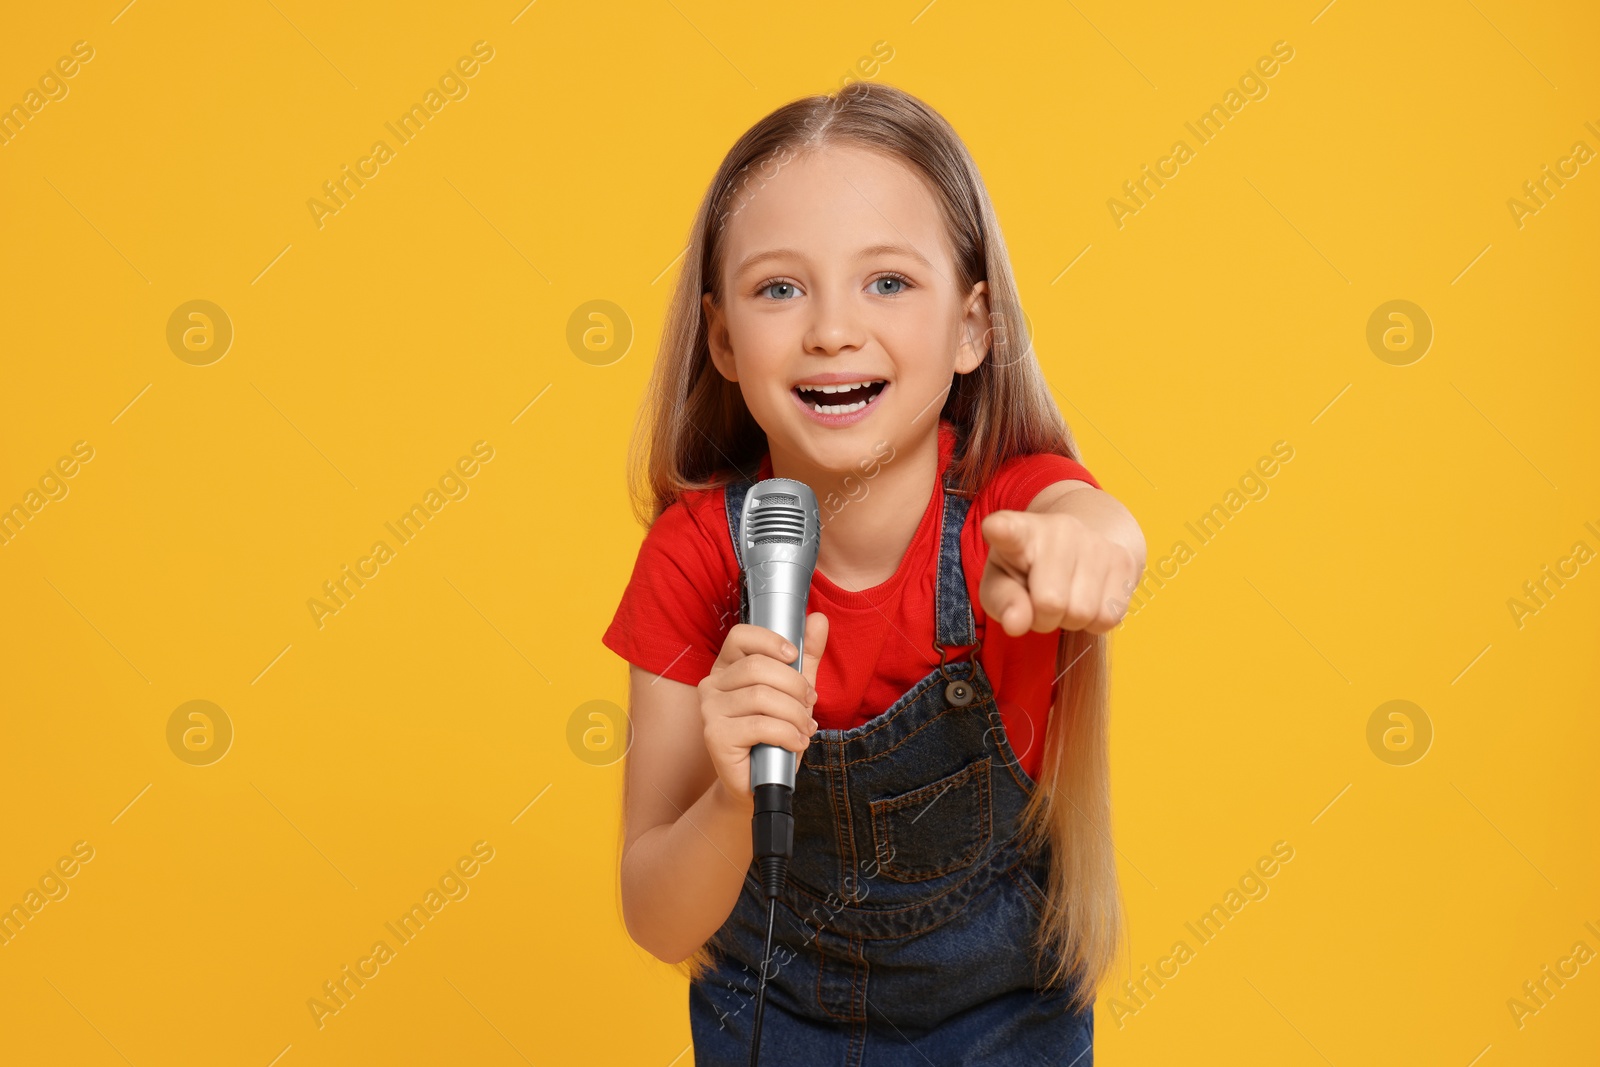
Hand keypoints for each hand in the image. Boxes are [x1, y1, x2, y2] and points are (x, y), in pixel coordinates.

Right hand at [698, 612, 828, 805]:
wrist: (761, 782)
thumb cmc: (775, 734)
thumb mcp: (795, 690)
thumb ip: (807, 656)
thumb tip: (819, 619)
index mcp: (727, 667)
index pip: (741, 636)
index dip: (771, 641)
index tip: (794, 657)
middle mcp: (711, 685)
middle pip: (758, 667)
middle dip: (795, 685)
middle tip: (810, 703)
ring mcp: (710, 711)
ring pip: (761, 697)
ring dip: (795, 713)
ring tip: (805, 728)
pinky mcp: (715, 736)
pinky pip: (759, 725)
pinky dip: (788, 734)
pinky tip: (796, 743)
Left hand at [979, 510, 1139, 635]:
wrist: (1081, 546)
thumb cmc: (1028, 571)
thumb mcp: (1001, 584)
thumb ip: (1002, 603)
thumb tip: (1016, 624)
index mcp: (1019, 532)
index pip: (1010, 531)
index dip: (1002, 530)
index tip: (996, 528)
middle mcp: (1060, 529)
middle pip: (1050, 603)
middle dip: (1043, 618)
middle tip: (1040, 602)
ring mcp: (1096, 542)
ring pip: (1082, 613)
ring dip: (1070, 620)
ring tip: (1065, 598)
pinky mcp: (1123, 560)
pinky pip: (1108, 617)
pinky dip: (1094, 621)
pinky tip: (1087, 599)